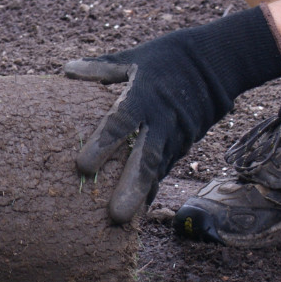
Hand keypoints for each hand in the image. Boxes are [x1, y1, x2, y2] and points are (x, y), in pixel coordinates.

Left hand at [65, 7, 280, 223]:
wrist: (214, 65)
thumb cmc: (165, 59)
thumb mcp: (133, 58)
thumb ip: (99, 68)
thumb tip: (65, 69)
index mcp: (143, 96)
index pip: (121, 122)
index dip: (103, 144)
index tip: (82, 167)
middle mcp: (161, 121)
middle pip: (145, 157)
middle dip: (130, 186)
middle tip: (115, 215)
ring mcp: (175, 136)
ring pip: (157, 170)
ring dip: (141, 195)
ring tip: (124, 222)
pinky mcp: (182, 146)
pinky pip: (164, 171)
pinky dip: (151, 190)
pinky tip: (138, 214)